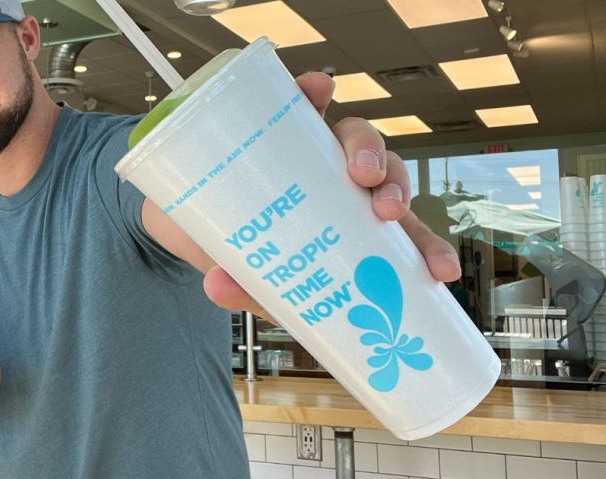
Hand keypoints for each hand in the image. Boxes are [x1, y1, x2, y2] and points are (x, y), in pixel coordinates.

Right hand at [203, 72, 460, 319]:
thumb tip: (219, 289)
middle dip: (397, 188)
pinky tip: (317, 90)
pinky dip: (313, 90)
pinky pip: (303, 99)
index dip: (428, 247)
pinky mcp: (280, 125)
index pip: (402, 232)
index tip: (442, 272)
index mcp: (353, 228)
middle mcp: (343, 184)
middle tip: (386, 212)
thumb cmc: (242, 256)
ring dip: (366, 146)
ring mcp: (314, 150)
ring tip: (359, 169)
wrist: (198, 224)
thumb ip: (247, 289)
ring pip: (356, 135)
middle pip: (387, 174)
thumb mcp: (252, 280)